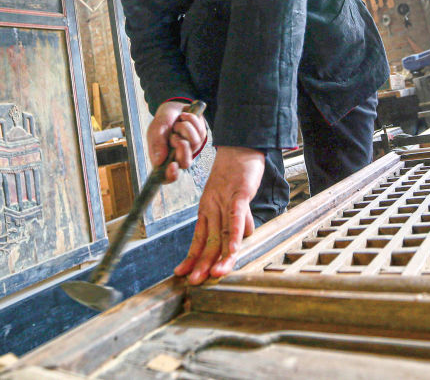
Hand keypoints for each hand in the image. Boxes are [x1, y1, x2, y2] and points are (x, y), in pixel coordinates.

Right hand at [147, 101, 206, 181]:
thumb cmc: (163, 122)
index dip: (170, 175)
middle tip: (177, 139)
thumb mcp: (156, 129)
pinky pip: (200, 131)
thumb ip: (157, 143)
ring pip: (194, 143)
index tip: (172, 166)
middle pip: (185, 163)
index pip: (167, 176)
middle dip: (183, 150)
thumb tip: (158, 162)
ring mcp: (190, 148)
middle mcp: (178, 156)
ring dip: (184, 128)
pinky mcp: (200, 138)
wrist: (174, 108)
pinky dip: (191, 121)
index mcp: (163, 159)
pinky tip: (184, 117)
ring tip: (177, 123)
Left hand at [174, 146, 263, 283]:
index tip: (185, 275)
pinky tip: (232, 251)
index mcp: (208, 211)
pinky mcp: (238, 196)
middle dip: (202, 264)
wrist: (241, 147)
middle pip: (208, 241)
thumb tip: (244, 238)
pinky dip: (234, 237)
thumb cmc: (237, 174)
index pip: (199, 239)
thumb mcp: (234, 200)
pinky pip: (235, 219)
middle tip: (195, 282)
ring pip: (220, 234)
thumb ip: (238, 219)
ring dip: (217, 256)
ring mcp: (224, 202)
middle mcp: (213, 209)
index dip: (192, 258)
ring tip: (213, 275)